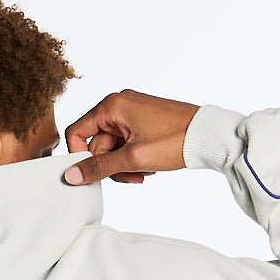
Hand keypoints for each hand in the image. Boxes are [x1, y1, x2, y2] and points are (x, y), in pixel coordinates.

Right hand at [63, 89, 201, 184]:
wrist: (208, 135)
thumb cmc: (175, 141)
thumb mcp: (133, 159)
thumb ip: (99, 167)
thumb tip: (72, 175)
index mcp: (112, 106)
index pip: (77, 133)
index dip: (80, 157)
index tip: (92, 174)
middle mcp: (119, 104)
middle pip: (97, 144)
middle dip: (112, 165)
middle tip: (132, 175)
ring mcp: (131, 112)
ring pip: (112, 147)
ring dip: (124, 165)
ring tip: (144, 171)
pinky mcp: (142, 121)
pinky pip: (126, 144)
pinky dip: (133, 158)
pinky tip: (149, 164)